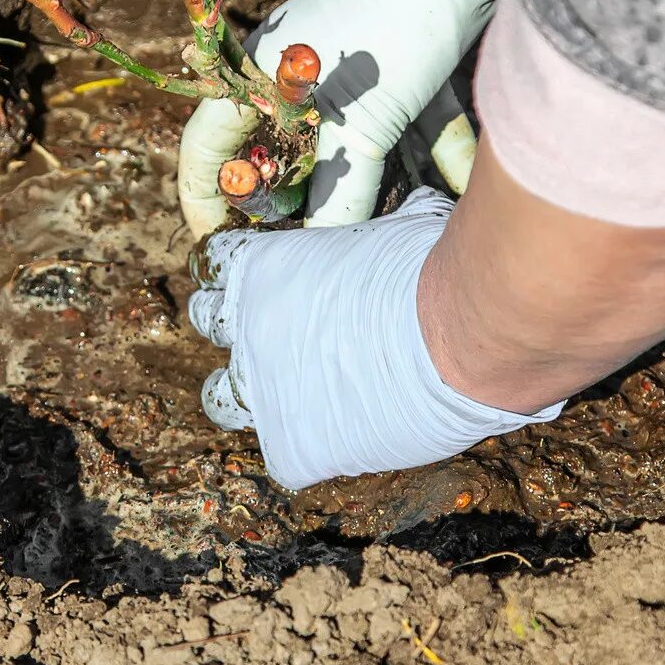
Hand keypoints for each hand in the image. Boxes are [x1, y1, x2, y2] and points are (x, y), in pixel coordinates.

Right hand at [177, 0, 505, 236]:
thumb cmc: (392, 29)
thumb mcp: (362, 125)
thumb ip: (335, 195)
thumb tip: (318, 254)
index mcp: (261, 78)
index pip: (208, 146)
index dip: (206, 200)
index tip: (222, 246)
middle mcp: (297, 75)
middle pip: (284, 154)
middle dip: (304, 202)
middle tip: (317, 248)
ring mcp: (352, 69)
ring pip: (355, 143)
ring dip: (383, 182)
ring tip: (393, 226)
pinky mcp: (404, 67)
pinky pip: (411, 121)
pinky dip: (437, 149)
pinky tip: (465, 182)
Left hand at [189, 189, 562, 489]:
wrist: (456, 335)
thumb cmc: (431, 270)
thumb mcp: (400, 227)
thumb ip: (383, 228)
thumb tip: (418, 208)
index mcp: (264, 267)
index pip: (216, 262)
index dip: (236, 270)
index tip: (263, 281)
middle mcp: (248, 327)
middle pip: (208, 324)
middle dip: (236, 327)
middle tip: (275, 336)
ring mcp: (263, 392)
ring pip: (221, 399)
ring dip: (247, 396)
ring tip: (290, 396)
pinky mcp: (293, 447)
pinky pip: (286, 456)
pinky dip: (310, 449)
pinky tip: (344, 438)